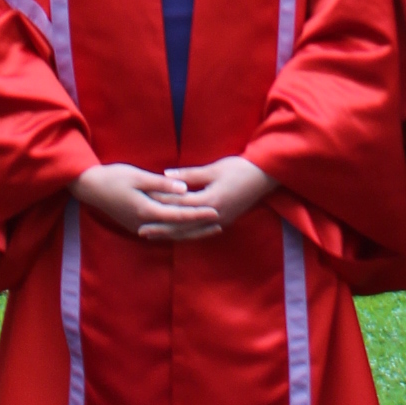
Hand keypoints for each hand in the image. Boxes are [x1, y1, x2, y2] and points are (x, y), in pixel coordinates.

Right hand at [73, 161, 223, 239]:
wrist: (91, 188)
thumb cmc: (114, 177)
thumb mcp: (138, 176)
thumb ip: (161, 184)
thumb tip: (184, 188)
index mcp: (146, 210)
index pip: (179, 214)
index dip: (198, 213)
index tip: (215, 212)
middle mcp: (145, 224)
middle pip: (178, 229)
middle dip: (199, 227)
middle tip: (220, 224)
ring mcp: (140, 227)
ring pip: (171, 233)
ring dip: (191, 232)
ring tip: (208, 229)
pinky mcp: (137, 226)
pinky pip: (163, 232)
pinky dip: (177, 231)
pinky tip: (187, 229)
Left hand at [140, 156, 275, 238]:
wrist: (265, 177)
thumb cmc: (239, 168)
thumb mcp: (213, 168)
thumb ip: (189, 175)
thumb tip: (166, 175)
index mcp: (210, 201)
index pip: (179, 205)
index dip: (161, 205)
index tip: (144, 205)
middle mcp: (213, 217)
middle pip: (182, 224)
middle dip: (161, 227)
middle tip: (141, 230)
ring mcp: (219, 222)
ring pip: (190, 233)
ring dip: (170, 234)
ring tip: (153, 236)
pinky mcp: (223, 222)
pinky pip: (200, 233)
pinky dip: (185, 235)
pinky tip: (176, 235)